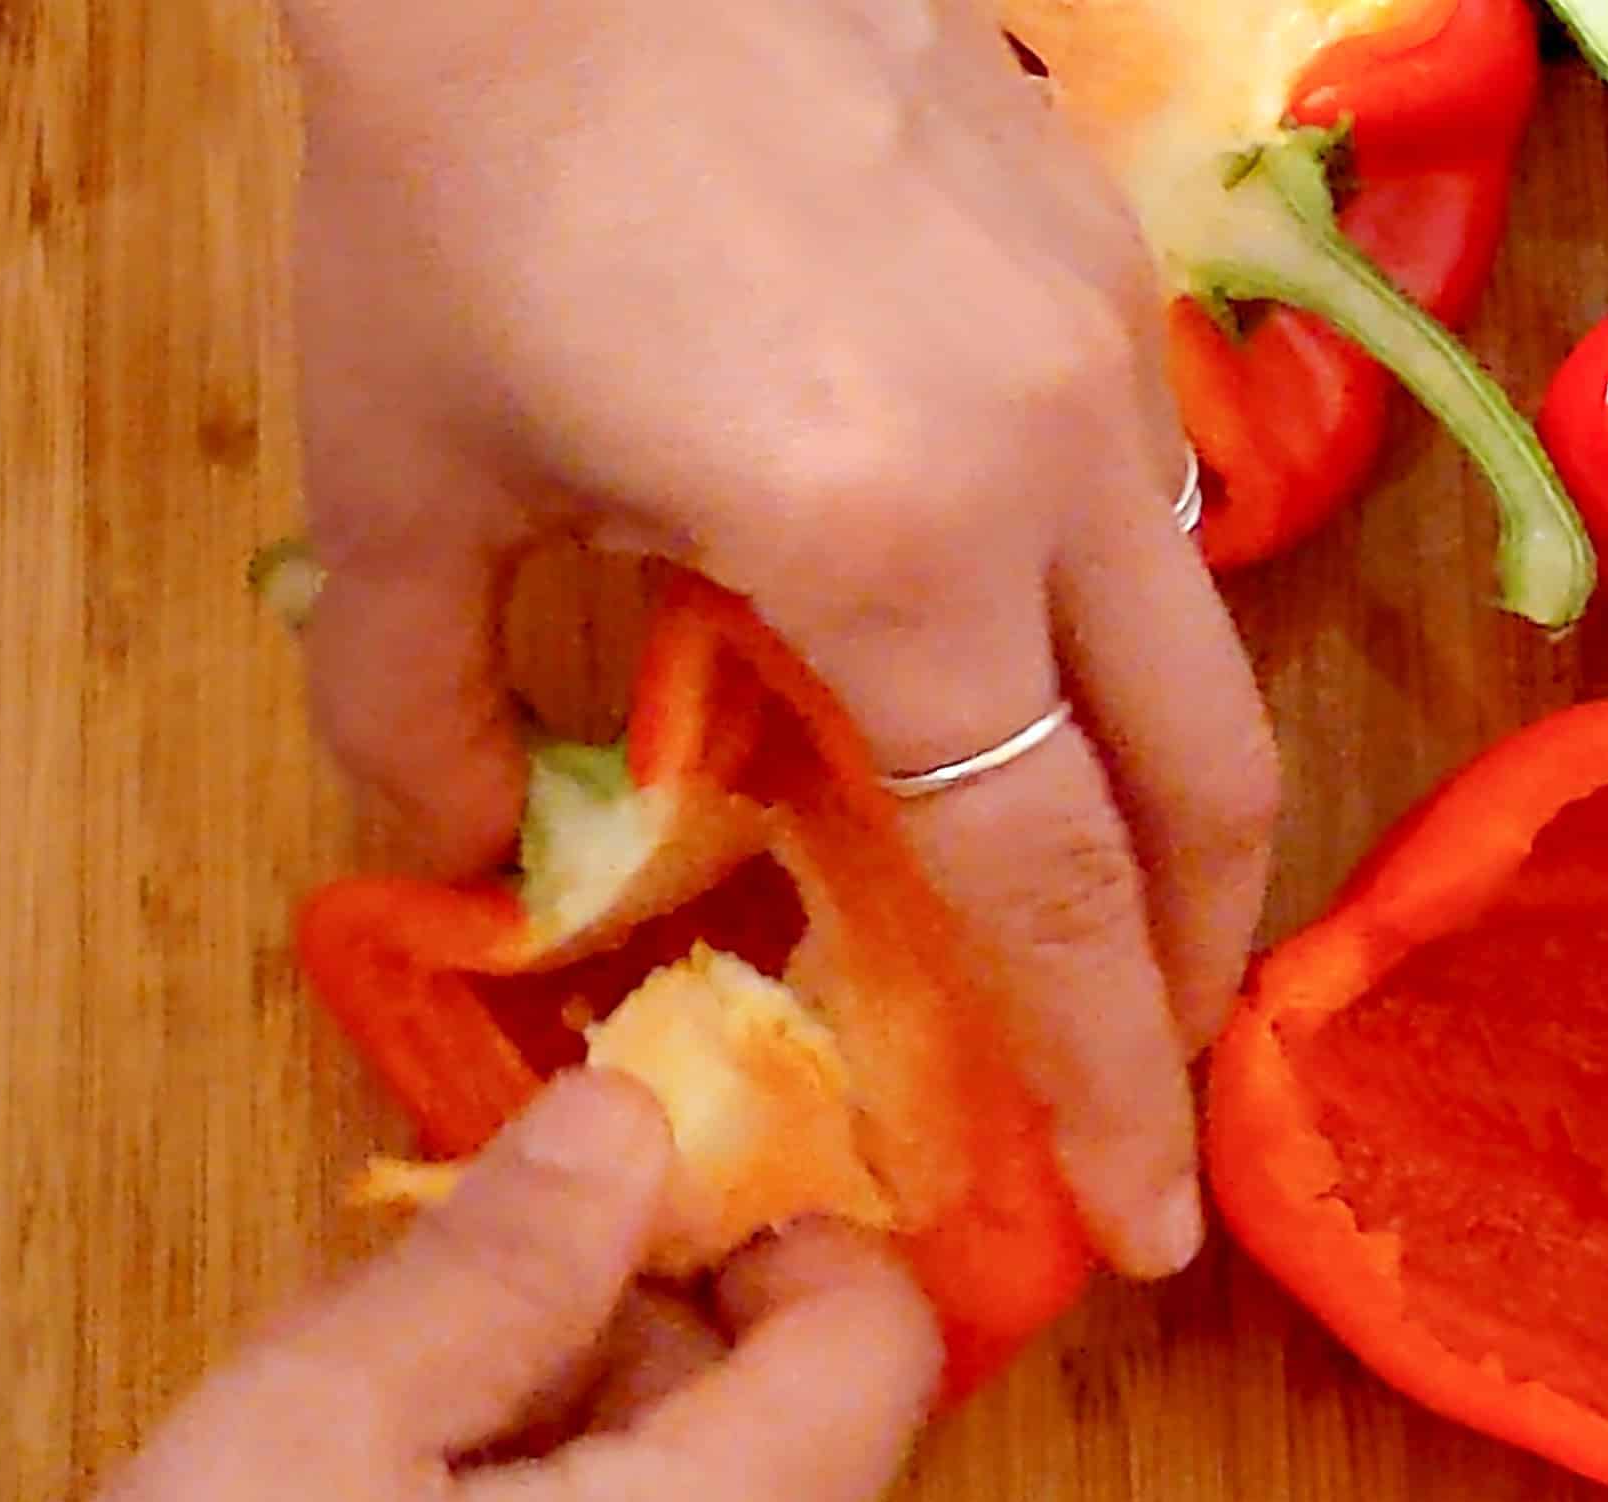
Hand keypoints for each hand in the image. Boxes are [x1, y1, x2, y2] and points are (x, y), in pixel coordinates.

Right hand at [0, 1072, 938, 1501]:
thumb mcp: (324, 1428)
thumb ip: (508, 1251)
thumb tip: (631, 1115)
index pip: (878, 1323)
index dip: (773, 1224)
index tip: (628, 1198)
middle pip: (783, 1422)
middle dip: (629, 1333)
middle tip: (433, 1326)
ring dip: (579, 1444)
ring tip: (386, 1464)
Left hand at [283, 0, 1279, 1278]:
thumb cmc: (464, 174)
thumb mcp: (400, 476)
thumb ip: (411, 711)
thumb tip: (444, 853)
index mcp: (889, 553)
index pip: (1050, 888)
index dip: (1107, 1078)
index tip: (1145, 1220)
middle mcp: (1052, 468)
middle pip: (1207, 787)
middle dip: (1195, 964)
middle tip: (1146, 1068)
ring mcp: (1106, 354)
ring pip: (1202, 647)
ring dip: (1169, 800)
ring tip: (1091, 879)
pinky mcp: (1110, 264)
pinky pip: (1149, 507)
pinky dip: (1109, 630)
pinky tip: (1013, 636)